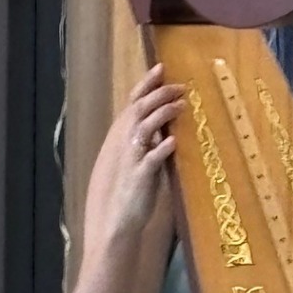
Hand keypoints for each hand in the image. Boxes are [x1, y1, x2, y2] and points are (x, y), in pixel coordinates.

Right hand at [98, 63, 185, 245]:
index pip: (131, 103)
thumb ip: (142, 145)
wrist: (111, 223)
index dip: (146, 85)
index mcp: (118, 138)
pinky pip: (150, 159)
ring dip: (163, 114)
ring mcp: (129, 160)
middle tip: (180, 85)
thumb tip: (162, 130)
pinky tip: (173, 140)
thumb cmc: (121, 194)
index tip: (161, 69)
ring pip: (143, 128)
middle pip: (139, 109)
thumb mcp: (129, 163)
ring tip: (182, 104)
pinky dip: (161, 148)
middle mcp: (121, 144)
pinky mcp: (139, 178)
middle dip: (159, 93)